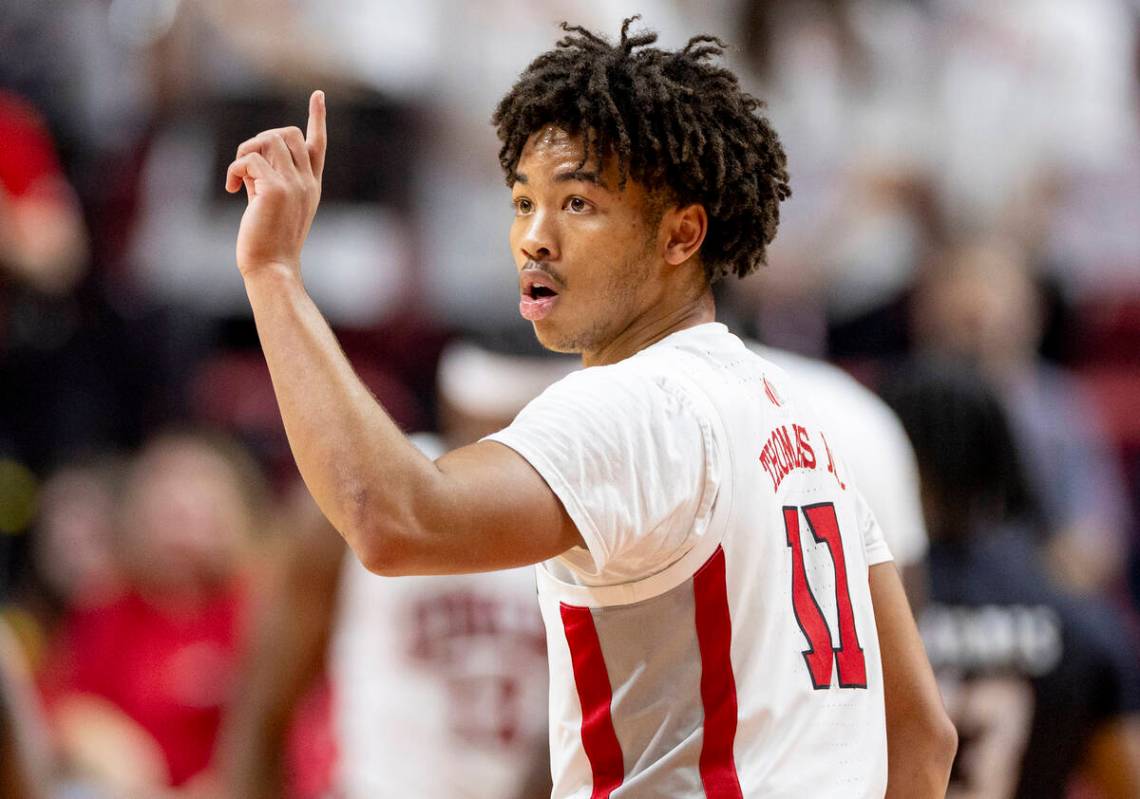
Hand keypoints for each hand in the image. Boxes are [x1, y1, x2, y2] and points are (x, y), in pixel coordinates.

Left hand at [226, 90, 326, 278]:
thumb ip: (267, 179)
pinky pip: (249, 158)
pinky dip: (234, 169)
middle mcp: (307, 182)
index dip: (317, 117)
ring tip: (238, 177)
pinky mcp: (276, 189)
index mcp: (311, 186)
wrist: (272, 268)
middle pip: (288, 132)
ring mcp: (294, 184)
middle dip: (261, 138)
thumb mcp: (271, 205)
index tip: (318, 95)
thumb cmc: (268, 242)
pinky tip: (233, 190)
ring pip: (268, 139)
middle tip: (246, 166)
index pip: (318, 144)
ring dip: (245, 151)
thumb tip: (250, 159)